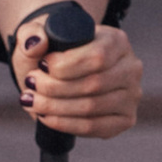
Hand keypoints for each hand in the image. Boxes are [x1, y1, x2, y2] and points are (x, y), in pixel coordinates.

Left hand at [13, 12, 141, 140]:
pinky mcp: (124, 119)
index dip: (65, 66)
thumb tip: (35, 45)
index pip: (97, 57)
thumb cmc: (52, 52)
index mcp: (116, 40)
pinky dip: (65, 124)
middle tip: (30, 85)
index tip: (41, 66)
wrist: (60, 74)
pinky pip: (94, 127)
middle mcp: (131, 67)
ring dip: (55, 107)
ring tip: (32, 101)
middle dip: (55, 88)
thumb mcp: (39, 35)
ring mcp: (131, 95)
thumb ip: (32, 34)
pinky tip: (46, 116)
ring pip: (92, 107)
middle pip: (94, 84)